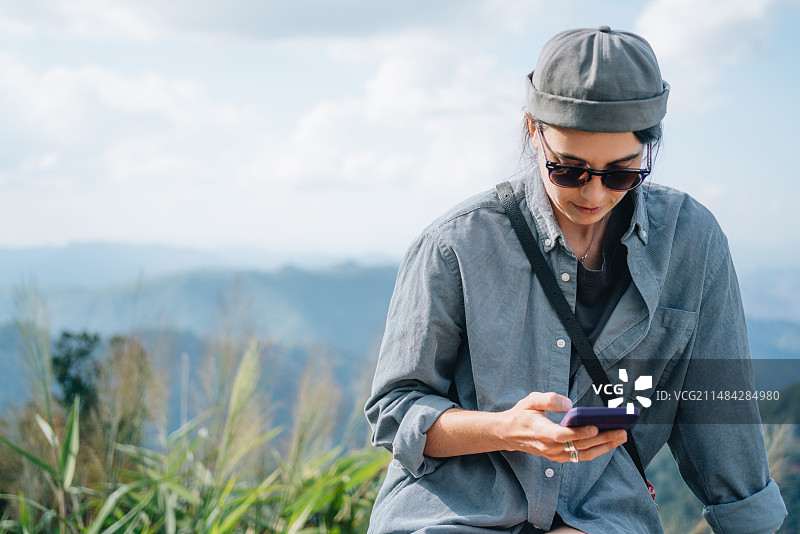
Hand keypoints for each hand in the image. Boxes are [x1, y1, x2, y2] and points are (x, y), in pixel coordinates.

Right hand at [499, 392, 626, 462]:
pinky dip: (596, 450)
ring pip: (583, 454)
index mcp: (540, 431)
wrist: (509, 434)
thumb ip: (548, 399)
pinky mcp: (560, 457)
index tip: (595, 427)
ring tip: (620, 436)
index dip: (579, 433)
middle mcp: (549, 447)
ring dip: (604, 447)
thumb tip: (568, 404)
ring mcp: (555, 455)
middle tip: (621, 431)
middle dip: (602, 439)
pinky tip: (609, 442)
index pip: (562, 435)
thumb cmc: (522, 414)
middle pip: (579, 446)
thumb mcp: (530, 400)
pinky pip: (580, 456)